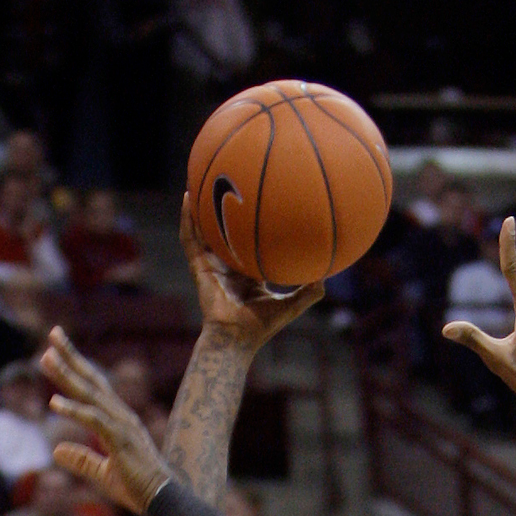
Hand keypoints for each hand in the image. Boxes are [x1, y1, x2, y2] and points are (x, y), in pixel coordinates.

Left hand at [40, 327, 169, 514]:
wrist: (162, 501)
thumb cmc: (137, 488)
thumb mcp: (102, 474)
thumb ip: (80, 460)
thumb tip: (55, 451)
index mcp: (118, 421)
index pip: (94, 387)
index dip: (76, 367)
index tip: (56, 350)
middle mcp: (121, 416)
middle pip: (92, 381)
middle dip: (71, 357)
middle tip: (52, 333)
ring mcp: (122, 426)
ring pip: (90, 395)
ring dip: (67, 376)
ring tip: (46, 358)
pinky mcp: (120, 440)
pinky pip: (94, 420)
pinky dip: (73, 411)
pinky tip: (53, 403)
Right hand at [180, 196, 322, 352]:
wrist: (235, 338)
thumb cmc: (261, 327)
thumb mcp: (290, 306)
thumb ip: (308, 292)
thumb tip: (328, 275)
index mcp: (247, 273)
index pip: (249, 244)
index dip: (252, 227)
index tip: (260, 204)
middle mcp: (228, 265)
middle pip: (225, 231)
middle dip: (226, 209)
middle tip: (231, 181)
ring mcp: (211, 264)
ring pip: (203, 228)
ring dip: (201, 205)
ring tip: (202, 177)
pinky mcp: (198, 265)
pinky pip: (190, 237)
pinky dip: (188, 217)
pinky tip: (189, 196)